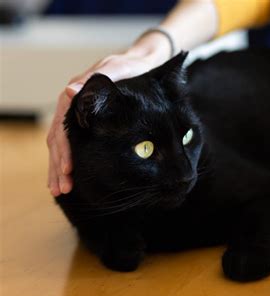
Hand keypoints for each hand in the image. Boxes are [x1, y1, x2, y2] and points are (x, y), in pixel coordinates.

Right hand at [47, 35, 171, 195]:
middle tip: (63, 187)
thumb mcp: (118, 70)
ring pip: (61, 144)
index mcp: (75, 95)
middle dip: (59, 165)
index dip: (66, 149)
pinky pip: (70, 143)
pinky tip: (67, 177)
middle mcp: (71, 106)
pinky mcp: (84, 122)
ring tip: (61, 189)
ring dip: (59, 168)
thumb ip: (96, 81)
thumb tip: (70, 90)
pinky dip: (66, 160)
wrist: (141, 64)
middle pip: (59, 139)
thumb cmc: (132, 69)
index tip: (68, 168)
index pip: (64, 127)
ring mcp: (76, 115)